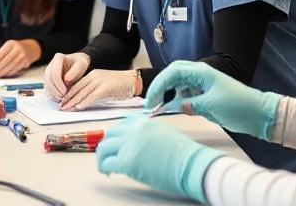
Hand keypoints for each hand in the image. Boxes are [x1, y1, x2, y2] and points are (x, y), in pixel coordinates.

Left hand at [0, 39, 39, 77]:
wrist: (30, 48)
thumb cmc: (15, 48)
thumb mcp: (8, 47)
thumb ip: (0, 54)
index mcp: (10, 44)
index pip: (0, 54)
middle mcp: (17, 48)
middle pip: (5, 61)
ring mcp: (23, 55)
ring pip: (11, 66)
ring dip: (2, 72)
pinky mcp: (26, 62)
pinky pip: (16, 69)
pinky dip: (9, 73)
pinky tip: (4, 75)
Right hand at [44, 52, 89, 100]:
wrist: (76, 64)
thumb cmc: (79, 63)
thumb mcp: (81, 64)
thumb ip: (75, 71)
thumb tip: (66, 80)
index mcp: (58, 58)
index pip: (55, 73)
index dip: (59, 84)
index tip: (65, 91)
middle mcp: (51, 64)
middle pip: (49, 80)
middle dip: (56, 90)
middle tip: (64, 97)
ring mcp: (48, 72)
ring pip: (47, 85)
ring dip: (53, 93)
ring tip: (62, 99)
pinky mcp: (48, 79)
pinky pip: (47, 88)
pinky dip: (51, 95)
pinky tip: (58, 99)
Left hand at [59, 69, 135, 110]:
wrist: (134, 81)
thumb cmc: (120, 85)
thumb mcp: (103, 85)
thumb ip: (93, 91)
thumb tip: (82, 102)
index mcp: (93, 75)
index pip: (77, 86)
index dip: (68, 95)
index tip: (62, 103)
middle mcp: (94, 76)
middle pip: (78, 89)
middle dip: (68, 99)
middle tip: (61, 108)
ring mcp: (100, 81)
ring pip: (83, 92)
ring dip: (74, 102)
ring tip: (66, 109)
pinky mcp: (107, 87)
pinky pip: (94, 95)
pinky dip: (86, 101)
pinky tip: (80, 107)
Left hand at [97, 116, 221, 201]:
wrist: (193, 165)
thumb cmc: (185, 154)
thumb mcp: (165, 133)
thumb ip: (148, 133)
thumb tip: (139, 143)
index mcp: (144, 121)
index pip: (122, 122)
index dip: (118, 133)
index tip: (117, 141)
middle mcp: (134, 129)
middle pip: (110, 133)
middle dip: (108, 145)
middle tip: (109, 155)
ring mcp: (129, 145)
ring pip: (103, 147)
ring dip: (102, 157)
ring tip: (106, 166)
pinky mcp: (127, 162)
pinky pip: (107, 163)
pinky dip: (104, 168)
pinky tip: (109, 172)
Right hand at [144, 61, 280, 140]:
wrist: (259, 114)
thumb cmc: (238, 106)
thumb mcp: (211, 105)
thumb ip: (190, 104)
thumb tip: (172, 106)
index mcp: (201, 72)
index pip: (172, 73)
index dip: (159, 85)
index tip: (151, 101)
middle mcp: (199, 75)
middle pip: (172, 75)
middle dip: (159, 87)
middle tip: (150, 103)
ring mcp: (202, 85)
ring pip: (177, 85)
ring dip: (167, 94)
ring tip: (157, 108)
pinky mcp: (205, 96)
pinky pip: (185, 95)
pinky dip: (176, 101)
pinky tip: (171, 110)